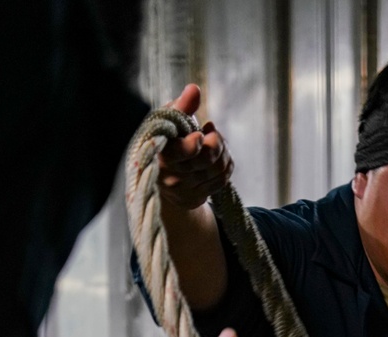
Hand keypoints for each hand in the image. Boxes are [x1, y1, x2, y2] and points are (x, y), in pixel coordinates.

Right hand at [158, 84, 232, 210]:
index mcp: (161, 154)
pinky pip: (223, 178)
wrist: (161, 176)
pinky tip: (219, 154)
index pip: (182, 152)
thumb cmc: (166, 139)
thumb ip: (181, 106)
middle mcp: (172, 176)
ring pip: (218, 168)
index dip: (195, 144)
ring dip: (223, 150)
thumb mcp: (168, 120)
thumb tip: (194, 89)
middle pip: (207, 158)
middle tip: (211, 130)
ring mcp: (186, 190)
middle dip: (216, 140)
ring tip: (215, 139)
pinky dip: (226, 163)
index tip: (200, 134)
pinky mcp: (198, 197)